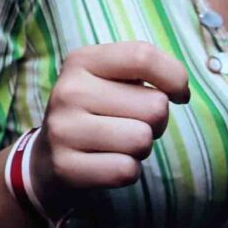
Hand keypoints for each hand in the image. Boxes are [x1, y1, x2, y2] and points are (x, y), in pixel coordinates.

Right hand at [28, 41, 187, 213]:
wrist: (46, 158)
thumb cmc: (95, 112)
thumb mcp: (111, 79)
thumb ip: (145, 70)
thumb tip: (181, 92)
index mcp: (81, 61)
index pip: (142, 56)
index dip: (175, 78)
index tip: (177, 94)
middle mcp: (68, 90)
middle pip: (155, 106)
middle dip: (156, 122)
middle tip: (131, 124)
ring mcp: (63, 129)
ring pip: (142, 140)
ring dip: (141, 148)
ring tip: (117, 144)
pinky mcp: (65, 166)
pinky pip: (126, 170)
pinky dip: (127, 171)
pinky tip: (106, 163)